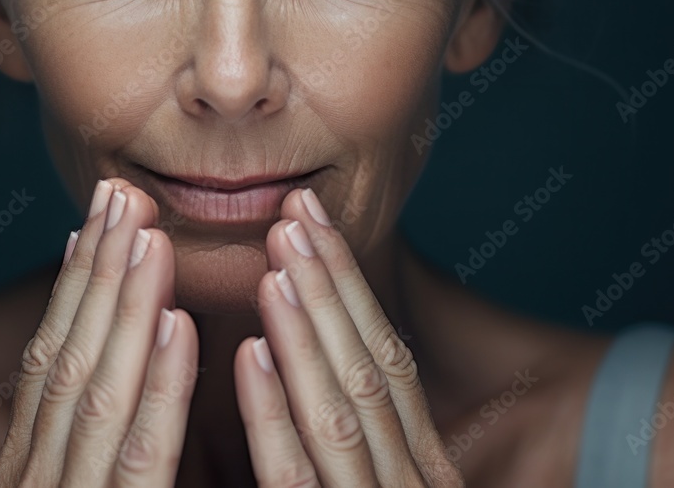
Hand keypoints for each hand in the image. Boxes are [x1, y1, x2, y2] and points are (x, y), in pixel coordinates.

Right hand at [0, 178, 199, 486]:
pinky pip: (143, 454)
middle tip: (124, 197)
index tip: (98, 217)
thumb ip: (85, 434)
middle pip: (69, 354)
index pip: (49, 350)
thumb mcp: (68, 485)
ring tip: (150, 237)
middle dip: (98, 270)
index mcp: (28, 459)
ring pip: (99, 388)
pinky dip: (161, 386)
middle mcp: (38, 472)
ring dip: (127, 306)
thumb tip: (110, 347)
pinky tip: (178, 326)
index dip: (75, 278)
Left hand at [233, 187, 462, 487]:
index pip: (389, 358)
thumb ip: (361, 437)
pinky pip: (295, 477)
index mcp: (422, 465)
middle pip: (369, 370)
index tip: (314, 219)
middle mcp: (409, 483)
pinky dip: (273, 413)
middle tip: (293, 213)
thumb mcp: (376, 483)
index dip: (351, 284)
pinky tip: (251, 355)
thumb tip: (333, 352)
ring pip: (338, 411)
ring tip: (276, 260)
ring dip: (305, 328)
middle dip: (330, 286)